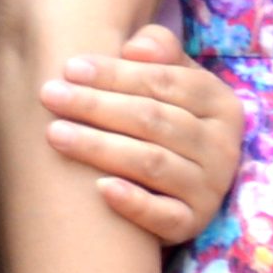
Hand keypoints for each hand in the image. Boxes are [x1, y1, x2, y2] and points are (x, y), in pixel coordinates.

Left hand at [46, 20, 246, 250]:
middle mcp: (222, 147)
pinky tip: (100, 189)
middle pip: (154, 120)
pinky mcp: (193, 224)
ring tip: (55, 133)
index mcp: (221, 104)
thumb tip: (135, 48)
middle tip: (50, 96)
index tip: (70, 67)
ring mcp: (210, 189)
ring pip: (152, 164)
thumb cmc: (164, 120)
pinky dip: (134, 203)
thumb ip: (159, 52)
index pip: (166, 82)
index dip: (116, 74)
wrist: (179, 185)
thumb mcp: (172, 81)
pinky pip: (165, 217)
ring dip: (100, 148)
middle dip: (97, 106)